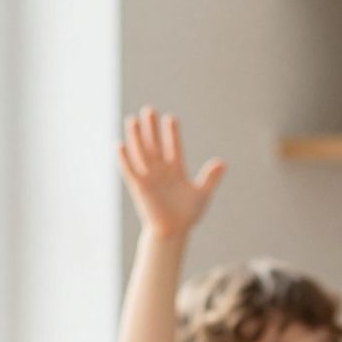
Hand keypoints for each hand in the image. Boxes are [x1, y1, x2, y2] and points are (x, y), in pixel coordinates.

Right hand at [117, 106, 223, 237]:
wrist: (174, 231)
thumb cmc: (188, 213)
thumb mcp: (202, 194)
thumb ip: (210, 178)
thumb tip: (222, 162)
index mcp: (176, 170)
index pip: (173, 147)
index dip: (172, 133)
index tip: (171, 118)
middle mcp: (161, 171)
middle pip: (155, 145)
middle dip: (151, 128)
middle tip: (149, 109)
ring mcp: (149, 177)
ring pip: (141, 153)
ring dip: (136, 138)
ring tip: (132, 120)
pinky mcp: (139, 187)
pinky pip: (130, 171)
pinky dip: (125, 159)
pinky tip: (120, 144)